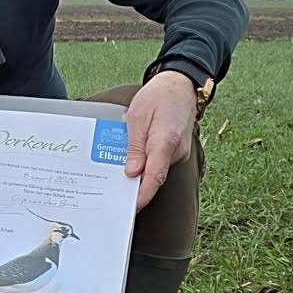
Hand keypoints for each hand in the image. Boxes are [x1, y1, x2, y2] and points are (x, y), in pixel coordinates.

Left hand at [124, 72, 195, 212]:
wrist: (181, 85)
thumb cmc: (159, 96)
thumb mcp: (137, 117)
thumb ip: (134, 146)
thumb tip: (131, 172)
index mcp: (166, 141)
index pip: (155, 176)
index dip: (143, 194)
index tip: (132, 207)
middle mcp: (177, 151)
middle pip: (154, 176)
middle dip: (134, 185)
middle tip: (111, 190)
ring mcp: (179, 153)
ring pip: (156, 170)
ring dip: (138, 172)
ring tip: (116, 169)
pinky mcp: (177, 151)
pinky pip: (159, 163)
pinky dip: (145, 164)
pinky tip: (131, 159)